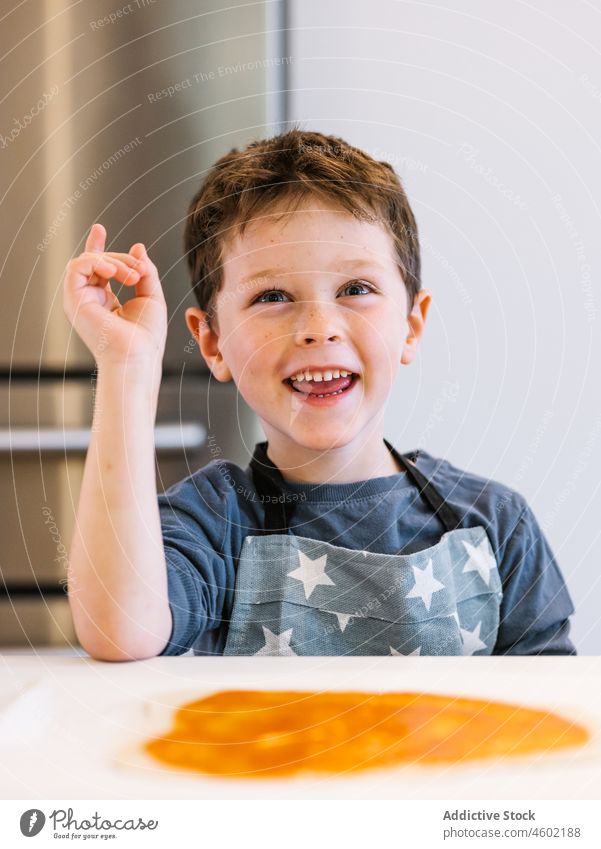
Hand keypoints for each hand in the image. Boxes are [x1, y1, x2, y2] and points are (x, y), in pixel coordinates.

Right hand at [63, 223, 167, 367]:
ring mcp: (79, 301)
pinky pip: (77, 266)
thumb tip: (137, 247)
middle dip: (120, 259)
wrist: (138, 356)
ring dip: (113, 261)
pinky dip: (96, 261)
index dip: (96, 246)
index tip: (99, 228)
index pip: (96, 268)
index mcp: (105, 302)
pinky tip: (113, 270)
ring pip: (88, 261)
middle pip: (95, 261)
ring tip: (132, 276)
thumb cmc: (146, 337)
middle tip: (140, 273)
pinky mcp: (73, 300)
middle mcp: (89, 300)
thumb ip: (145, 270)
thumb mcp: (151, 296)